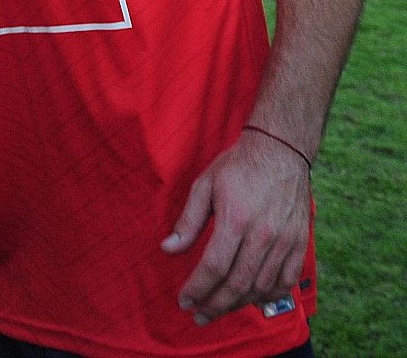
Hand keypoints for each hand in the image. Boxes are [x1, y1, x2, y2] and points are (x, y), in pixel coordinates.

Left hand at [161, 129, 311, 324]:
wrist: (281, 151)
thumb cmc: (237, 167)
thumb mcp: (205, 185)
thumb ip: (188, 221)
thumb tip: (168, 249)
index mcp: (236, 219)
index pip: (214, 266)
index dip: (197, 288)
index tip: (184, 301)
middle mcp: (263, 234)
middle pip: (238, 283)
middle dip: (215, 304)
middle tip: (198, 315)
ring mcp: (285, 241)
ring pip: (262, 286)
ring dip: (238, 304)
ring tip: (219, 309)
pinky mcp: (300, 243)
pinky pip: (286, 280)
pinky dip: (269, 295)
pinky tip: (252, 299)